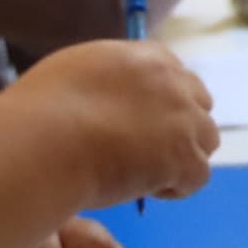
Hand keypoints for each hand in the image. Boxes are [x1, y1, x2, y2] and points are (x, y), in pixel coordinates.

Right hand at [0, 38, 217, 210]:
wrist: (47, 141)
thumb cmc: (43, 110)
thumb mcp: (75, 73)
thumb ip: (107, 81)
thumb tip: (109, 97)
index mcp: (147, 57)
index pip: (176, 76)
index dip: (162, 104)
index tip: (140, 123)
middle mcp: (174, 83)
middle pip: (199, 106)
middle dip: (180, 128)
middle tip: (146, 151)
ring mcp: (185, 120)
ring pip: (204, 141)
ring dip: (181, 158)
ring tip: (143, 174)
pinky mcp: (186, 158)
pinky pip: (197, 176)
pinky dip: (174, 187)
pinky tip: (143, 189)